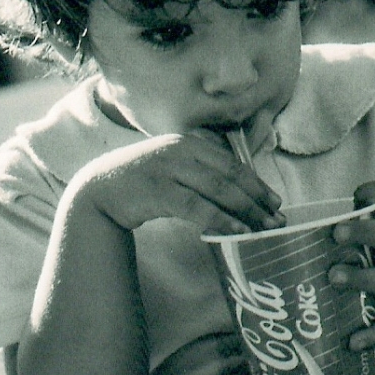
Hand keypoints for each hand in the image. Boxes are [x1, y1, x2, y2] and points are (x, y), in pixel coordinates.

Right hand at [69, 132, 284, 234]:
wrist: (97, 189)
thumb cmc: (140, 182)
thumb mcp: (172, 166)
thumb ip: (199, 171)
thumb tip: (237, 193)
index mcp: (189, 143)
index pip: (231, 162)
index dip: (256, 182)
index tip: (275, 201)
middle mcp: (181, 150)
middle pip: (230, 175)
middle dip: (257, 198)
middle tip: (277, 218)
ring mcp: (168, 169)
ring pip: (218, 190)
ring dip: (246, 210)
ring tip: (264, 228)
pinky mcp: (158, 191)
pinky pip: (198, 208)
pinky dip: (221, 220)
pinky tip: (237, 232)